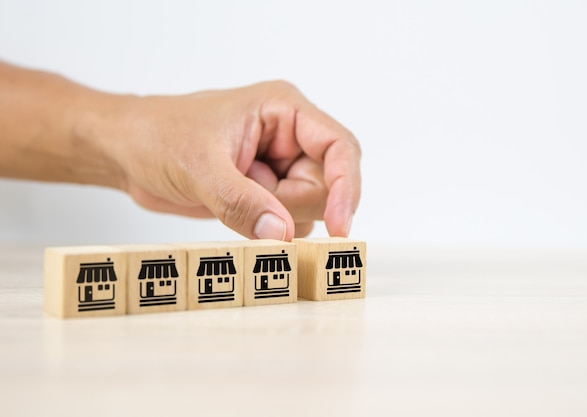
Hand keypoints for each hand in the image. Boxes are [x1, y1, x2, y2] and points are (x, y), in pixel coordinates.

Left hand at [99, 81, 360, 240]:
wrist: (127, 153)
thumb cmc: (157, 137)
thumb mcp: (199, 168)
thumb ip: (242, 202)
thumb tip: (283, 233)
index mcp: (283, 110)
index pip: (339, 147)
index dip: (346, 187)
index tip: (339, 227)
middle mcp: (289, 136)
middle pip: (325, 185)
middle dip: (290, 205)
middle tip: (248, 200)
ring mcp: (279, 165)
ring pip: (308, 207)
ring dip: (275, 217)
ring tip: (232, 198)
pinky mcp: (267, 191)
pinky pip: (287, 221)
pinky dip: (266, 229)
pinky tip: (233, 211)